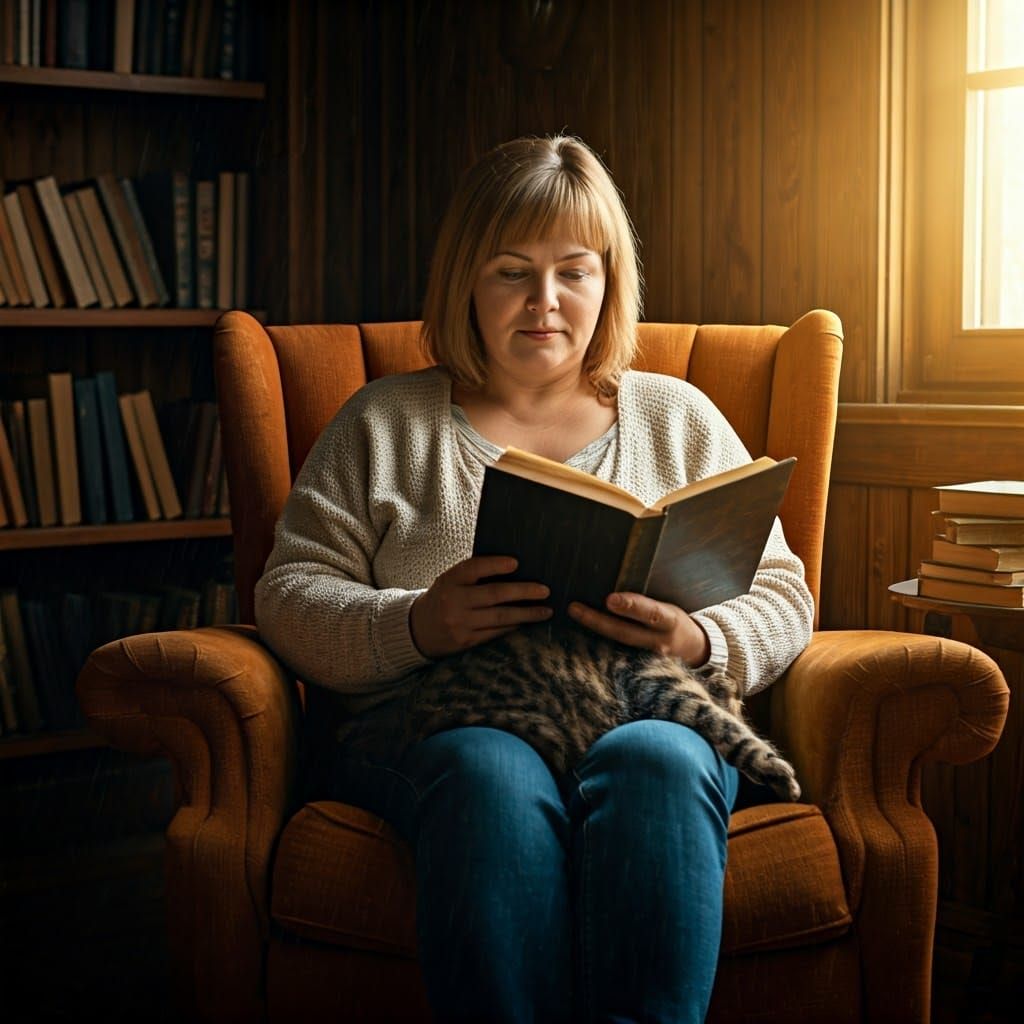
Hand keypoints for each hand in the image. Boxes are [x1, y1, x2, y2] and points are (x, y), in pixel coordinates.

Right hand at [410, 556, 551, 658]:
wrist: (416, 629)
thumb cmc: (443, 598)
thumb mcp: (449, 581)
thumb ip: (473, 574)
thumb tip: (514, 568)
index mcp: (449, 580)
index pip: (473, 568)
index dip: (495, 565)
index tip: (517, 563)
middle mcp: (453, 601)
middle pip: (494, 594)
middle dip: (523, 592)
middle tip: (545, 590)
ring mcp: (459, 623)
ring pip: (499, 617)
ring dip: (526, 613)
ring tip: (545, 610)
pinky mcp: (465, 641)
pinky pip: (495, 633)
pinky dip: (513, 627)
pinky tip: (527, 622)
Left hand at [567, 592, 710, 665]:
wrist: (694, 653)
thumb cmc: (673, 624)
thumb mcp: (668, 609)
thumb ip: (645, 605)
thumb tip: (612, 593)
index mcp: (669, 622)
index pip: (651, 613)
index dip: (631, 606)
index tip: (609, 599)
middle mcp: (658, 644)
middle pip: (624, 633)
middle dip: (597, 621)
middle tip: (574, 608)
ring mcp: (648, 663)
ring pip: (616, 649)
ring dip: (592, 636)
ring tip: (572, 619)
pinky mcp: (638, 673)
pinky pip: (615, 660)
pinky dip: (596, 650)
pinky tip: (577, 640)